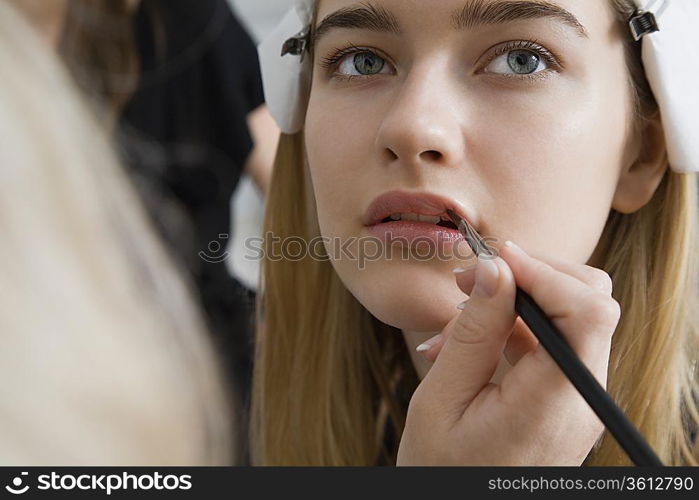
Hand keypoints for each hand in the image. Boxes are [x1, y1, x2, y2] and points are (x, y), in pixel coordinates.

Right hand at [396, 241, 619, 464]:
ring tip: (452, 320)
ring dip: (513, 303)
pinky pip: (548, 347)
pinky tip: (463, 343)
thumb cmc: (443, 473)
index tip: (494, 259)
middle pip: (590, 304)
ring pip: (568, 319)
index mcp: (554, 402)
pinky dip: (510, 330)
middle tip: (470, 279)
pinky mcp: (562, 402)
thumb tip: (494, 269)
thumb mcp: (442, 401)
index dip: (545, 270)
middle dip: (531, 276)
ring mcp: (575, 401)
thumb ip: (473, 332)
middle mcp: (580, 398)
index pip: (589, 310)